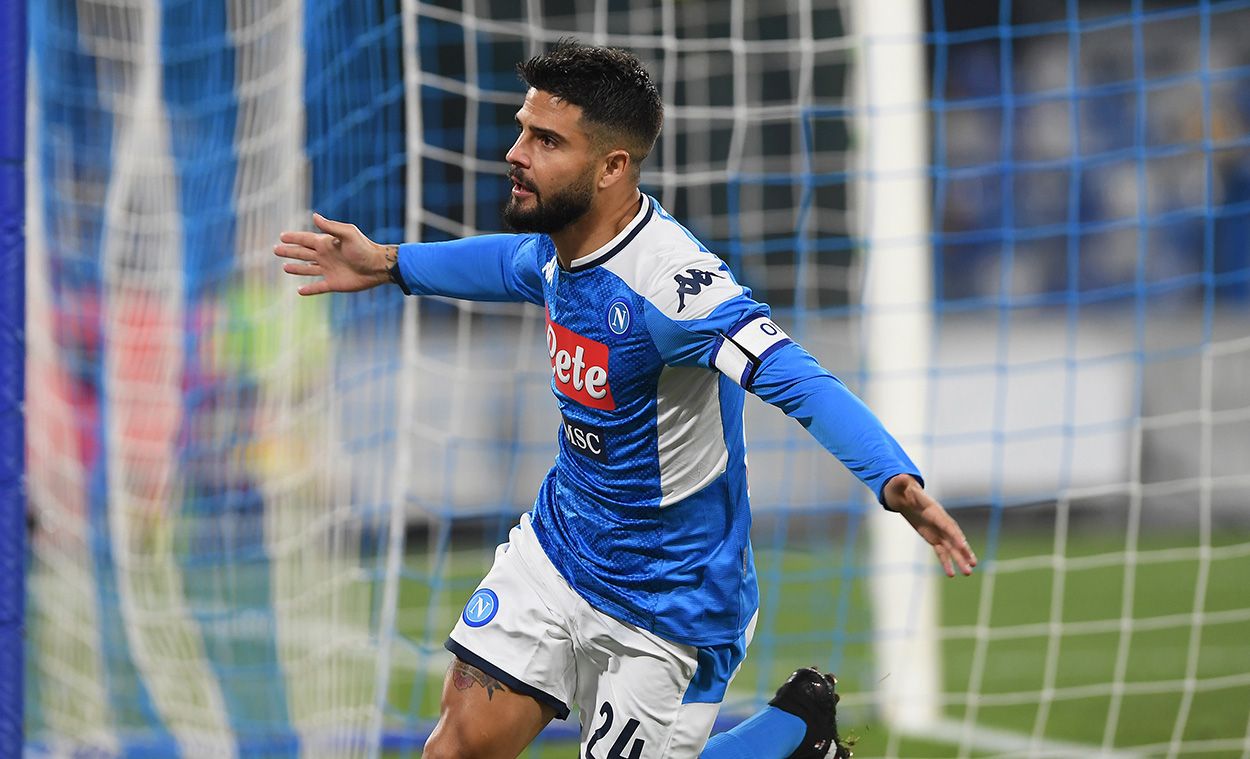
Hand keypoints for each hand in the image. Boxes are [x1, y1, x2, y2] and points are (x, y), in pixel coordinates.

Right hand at [273, 213, 393, 295]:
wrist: (377, 267)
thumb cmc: (364, 248)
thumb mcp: (348, 234)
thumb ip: (331, 227)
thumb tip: (314, 216)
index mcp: (326, 243)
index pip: (305, 239)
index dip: (293, 238)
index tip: (281, 236)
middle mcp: (325, 256)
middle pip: (302, 253)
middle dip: (289, 251)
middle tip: (275, 250)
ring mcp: (329, 270)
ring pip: (307, 269)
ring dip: (296, 268)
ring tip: (284, 267)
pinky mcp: (333, 283)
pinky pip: (318, 287)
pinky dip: (309, 289)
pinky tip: (299, 291)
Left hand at [883, 474, 976, 577]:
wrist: (902, 493)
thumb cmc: (900, 488)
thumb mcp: (898, 485)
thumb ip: (901, 483)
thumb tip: (900, 477)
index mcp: (933, 510)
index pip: (946, 524)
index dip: (954, 534)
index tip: (962, 545)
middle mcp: (939, 521)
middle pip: (954, 538)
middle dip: (963, 551)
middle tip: (973, 564)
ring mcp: (937, 530)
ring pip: (951, 548)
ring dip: (959, 560)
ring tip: (968, 573)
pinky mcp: (933, 537)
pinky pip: (941, 552)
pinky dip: (946, 562)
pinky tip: (950, 574)